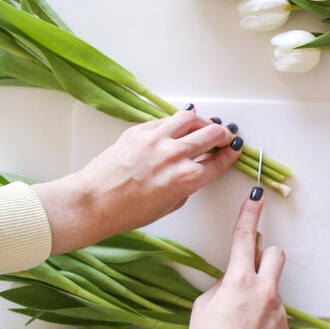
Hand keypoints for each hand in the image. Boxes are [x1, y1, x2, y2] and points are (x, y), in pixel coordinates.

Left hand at [33, 108, 242, 252]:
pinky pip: (166, 120)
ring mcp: (157, 139)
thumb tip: (197, 169)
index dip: (231, 154)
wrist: (95, 201)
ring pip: (190, 117)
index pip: (219, 161)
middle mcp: (175, 154)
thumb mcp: (170, 204)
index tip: (234, 149)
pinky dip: (177, 121)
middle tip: (226, 134)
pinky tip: (179, 125)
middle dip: (223, 133)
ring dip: (203, 120)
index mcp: (187, 178)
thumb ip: (189, 185)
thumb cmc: (129, 211)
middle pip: (211, 133)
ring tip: (205, 124)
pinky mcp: (140, 130)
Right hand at [174, 193, 288, 328]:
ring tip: (240, 326)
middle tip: (249, 272)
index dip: (249, 213)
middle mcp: (264, 291)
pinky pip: (275, 314)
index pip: (244, 237)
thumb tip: (233, 282)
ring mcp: (279, 311)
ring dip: (260, 297)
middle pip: (275, 254)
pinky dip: (264, 320)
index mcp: (238, 281)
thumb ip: (221, 287)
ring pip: (273, 289)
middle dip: (264, 257)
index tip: (256, 196)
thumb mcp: (203, 309)